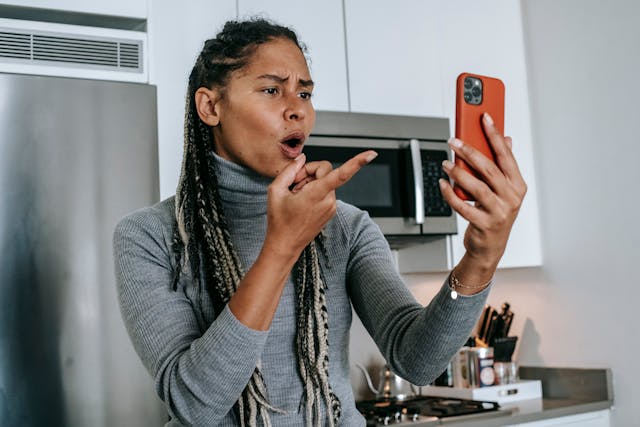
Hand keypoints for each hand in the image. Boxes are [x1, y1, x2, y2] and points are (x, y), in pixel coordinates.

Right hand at [264, 151, 377, 259]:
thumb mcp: (275, 191)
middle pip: (325, 171)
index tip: (372, 154)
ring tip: (296, 196)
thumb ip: (289, 170)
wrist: (284, 245)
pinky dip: (314, 191)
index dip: (358, 162)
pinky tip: (302, 201)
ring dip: (310, 182)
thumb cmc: (278, 220)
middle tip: (293, 184)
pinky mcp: (331, 210)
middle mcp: (329, 201)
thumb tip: (302, 159)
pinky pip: (326, 191)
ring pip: (325, 180)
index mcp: (317, 194)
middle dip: (309, 172)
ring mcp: (331, 207)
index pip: (342, 174)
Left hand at [439, 113, 526, 283]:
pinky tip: (442, 183)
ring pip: (476, 186)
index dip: (495, 135)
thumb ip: (503, 166)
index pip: (506, 155)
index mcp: (518, 185)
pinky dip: (450, 194)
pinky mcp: (484, 224)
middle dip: (470, 152)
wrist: (490, 247)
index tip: (484, 117)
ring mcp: (499, 212)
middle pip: (489, 169)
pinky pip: (463, 206)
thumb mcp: (503, 190)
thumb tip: (507, 139)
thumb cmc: (494, 214)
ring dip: (458, 172)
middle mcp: (511, 198)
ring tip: (446, 162)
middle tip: (454, 141)